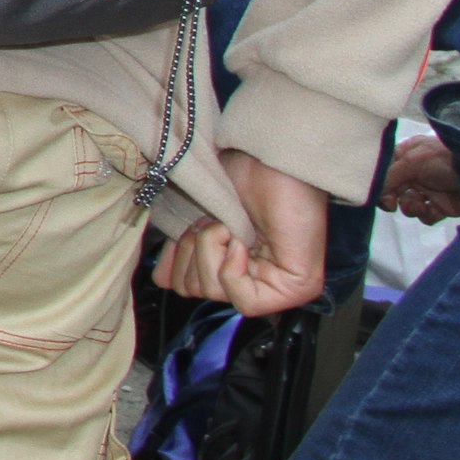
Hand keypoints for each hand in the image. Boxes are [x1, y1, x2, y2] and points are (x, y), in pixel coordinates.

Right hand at [152, 149, 327, 315]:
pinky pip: (244, 300)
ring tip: (231, 227)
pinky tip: (242, 241)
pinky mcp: (296, 288)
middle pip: (196, 291)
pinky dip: (232, 267)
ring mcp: (279, 285)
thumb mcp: (199, 217)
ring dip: (213, 250)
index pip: (188, 286)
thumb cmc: (240, 177)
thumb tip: (163, 280)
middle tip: (213, 225)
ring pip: (214, 294)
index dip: (180, 258)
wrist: (267, 159)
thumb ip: (183, 250)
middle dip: (195, 252)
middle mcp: (257, 277)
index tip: (191, 229)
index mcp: (235, 261)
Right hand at [379, 137, 459, 224]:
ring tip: (419, 203)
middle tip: (391, 203)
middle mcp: (414, 173)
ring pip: (406, 205)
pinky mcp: (439, 207)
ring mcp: (427, 191)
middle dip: (390, 198)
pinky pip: (423, 216)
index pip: (384, 170)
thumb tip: (373, 188)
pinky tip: (431, 209)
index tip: (376, 191)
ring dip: (409, 206)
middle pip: (392, 190)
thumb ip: (389, 174)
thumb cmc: (441, 160)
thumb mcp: (412, 160)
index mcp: (406, 156)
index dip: (378, 182)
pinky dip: (425, 214)